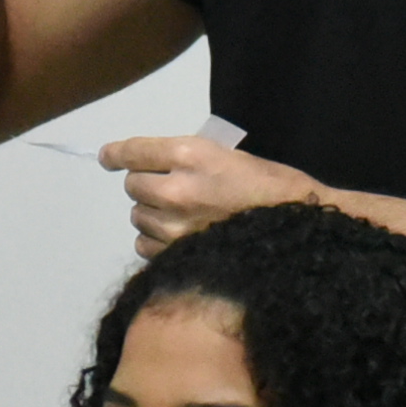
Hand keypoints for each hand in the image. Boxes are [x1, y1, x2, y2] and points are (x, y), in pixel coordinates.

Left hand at [102, 133, 325, 253]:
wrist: (297, 231)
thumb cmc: (270, 188)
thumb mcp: (230, 157)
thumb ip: (189, 160)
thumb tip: (155, 165)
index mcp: (191, 156)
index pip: (134, 151)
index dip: (116, 154)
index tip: (108, 157)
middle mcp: (176, 189)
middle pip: (132, 185)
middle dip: (145, 184)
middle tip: (169, 188)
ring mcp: (174, 227)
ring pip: (137, 216)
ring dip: (152, 214)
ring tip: (180, 216)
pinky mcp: (177, 255)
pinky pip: (144, 246)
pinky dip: (155, 241)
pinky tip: (178, 238)